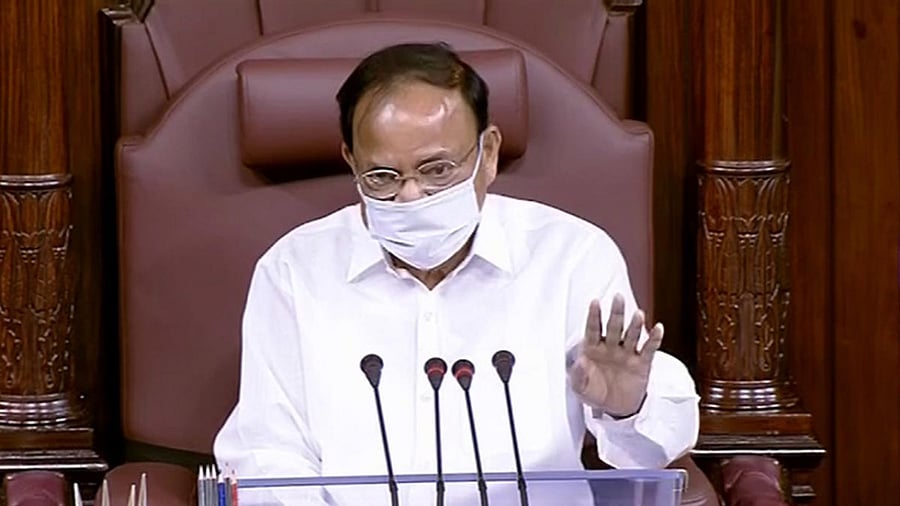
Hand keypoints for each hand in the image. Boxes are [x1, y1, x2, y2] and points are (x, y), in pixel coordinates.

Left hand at [567, 293, 663, 416]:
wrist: (613, 408)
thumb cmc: (594, 392)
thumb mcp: (580, 387)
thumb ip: (578, 375)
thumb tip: (580, 362)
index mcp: (593, 348)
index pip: (593, 328)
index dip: (594, 316)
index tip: (595, 302)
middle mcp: (611, 347)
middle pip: (614, 326)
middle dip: (616, 313)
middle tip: (618, 298)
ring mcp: (627, 354)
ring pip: (631, 335)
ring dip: (635, 325)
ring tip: (638, 314)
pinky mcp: (642, 364)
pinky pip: (649, 349)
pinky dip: (654, 339)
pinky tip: (658, 328)